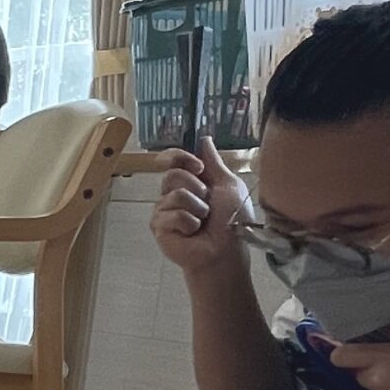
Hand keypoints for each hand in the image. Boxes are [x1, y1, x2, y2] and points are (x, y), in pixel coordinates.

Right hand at [148, 137, 250, 277]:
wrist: (224, 251)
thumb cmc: (231, 221)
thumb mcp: (228, 185)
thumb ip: (214, 162)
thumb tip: (204, 139)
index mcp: (191, 181)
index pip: (173, 160)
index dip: (179, 157)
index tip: (197, 166)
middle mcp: (174, 193)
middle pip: (172, 174)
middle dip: (195, 187)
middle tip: (207, 204)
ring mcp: (164, 210)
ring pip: (174, 194)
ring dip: (196, 208)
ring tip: (202, 222)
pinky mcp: (158, 225)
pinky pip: (171, 213)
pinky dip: (188, 222)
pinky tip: (192, 233)